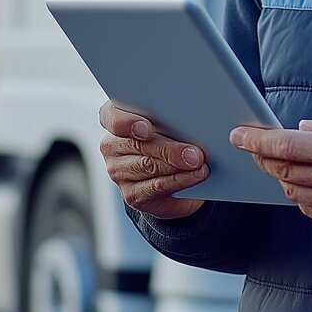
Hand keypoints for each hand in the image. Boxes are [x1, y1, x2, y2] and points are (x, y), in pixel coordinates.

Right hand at [99, 101, 208, 219]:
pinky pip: (156, 187)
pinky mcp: (131, 194)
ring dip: (178, 168)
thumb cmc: (166, 135)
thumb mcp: (167, 121)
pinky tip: (195, 177)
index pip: (113, 118)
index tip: (147, 130)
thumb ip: (171, 118)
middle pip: (138, 145)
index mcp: (115, 119)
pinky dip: (180, 182)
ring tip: (200, 166)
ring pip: (149, 167)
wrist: (163, 172)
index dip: (128, 123)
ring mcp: (118, 171)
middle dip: (169, 150)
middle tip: (195, 154)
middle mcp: (112, 146)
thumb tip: (194, 124)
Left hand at [230, 108, 311, 234]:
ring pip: (294, 192)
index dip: (259, 140)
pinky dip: (300, 195)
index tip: (240, 134)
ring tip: (283, 162)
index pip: (291, 146)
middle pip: (286, 170)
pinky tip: (306, 182)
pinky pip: (311, 211)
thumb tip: (302, 129)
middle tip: (254, 146)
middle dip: (263, 157)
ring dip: (281, 176)